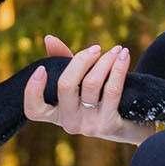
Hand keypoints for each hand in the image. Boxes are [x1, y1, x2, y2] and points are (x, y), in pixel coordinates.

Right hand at [22, 35, 158, 145]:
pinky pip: (112, 90)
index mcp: (56, 114)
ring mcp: (88, 126)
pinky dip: (118, 68)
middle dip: (81, 60)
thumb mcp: (80, 84)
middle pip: (66, 86)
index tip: (42, 68)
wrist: (132, 126)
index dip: (32, 90)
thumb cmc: (99, 100)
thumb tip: (49, 38)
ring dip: (105, 61)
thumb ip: (63, 63)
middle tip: (96, 49)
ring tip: (116, 49)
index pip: (33, 110)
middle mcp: (69, 123)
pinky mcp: (109, 125)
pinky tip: (123, 56)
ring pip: (92, 84)